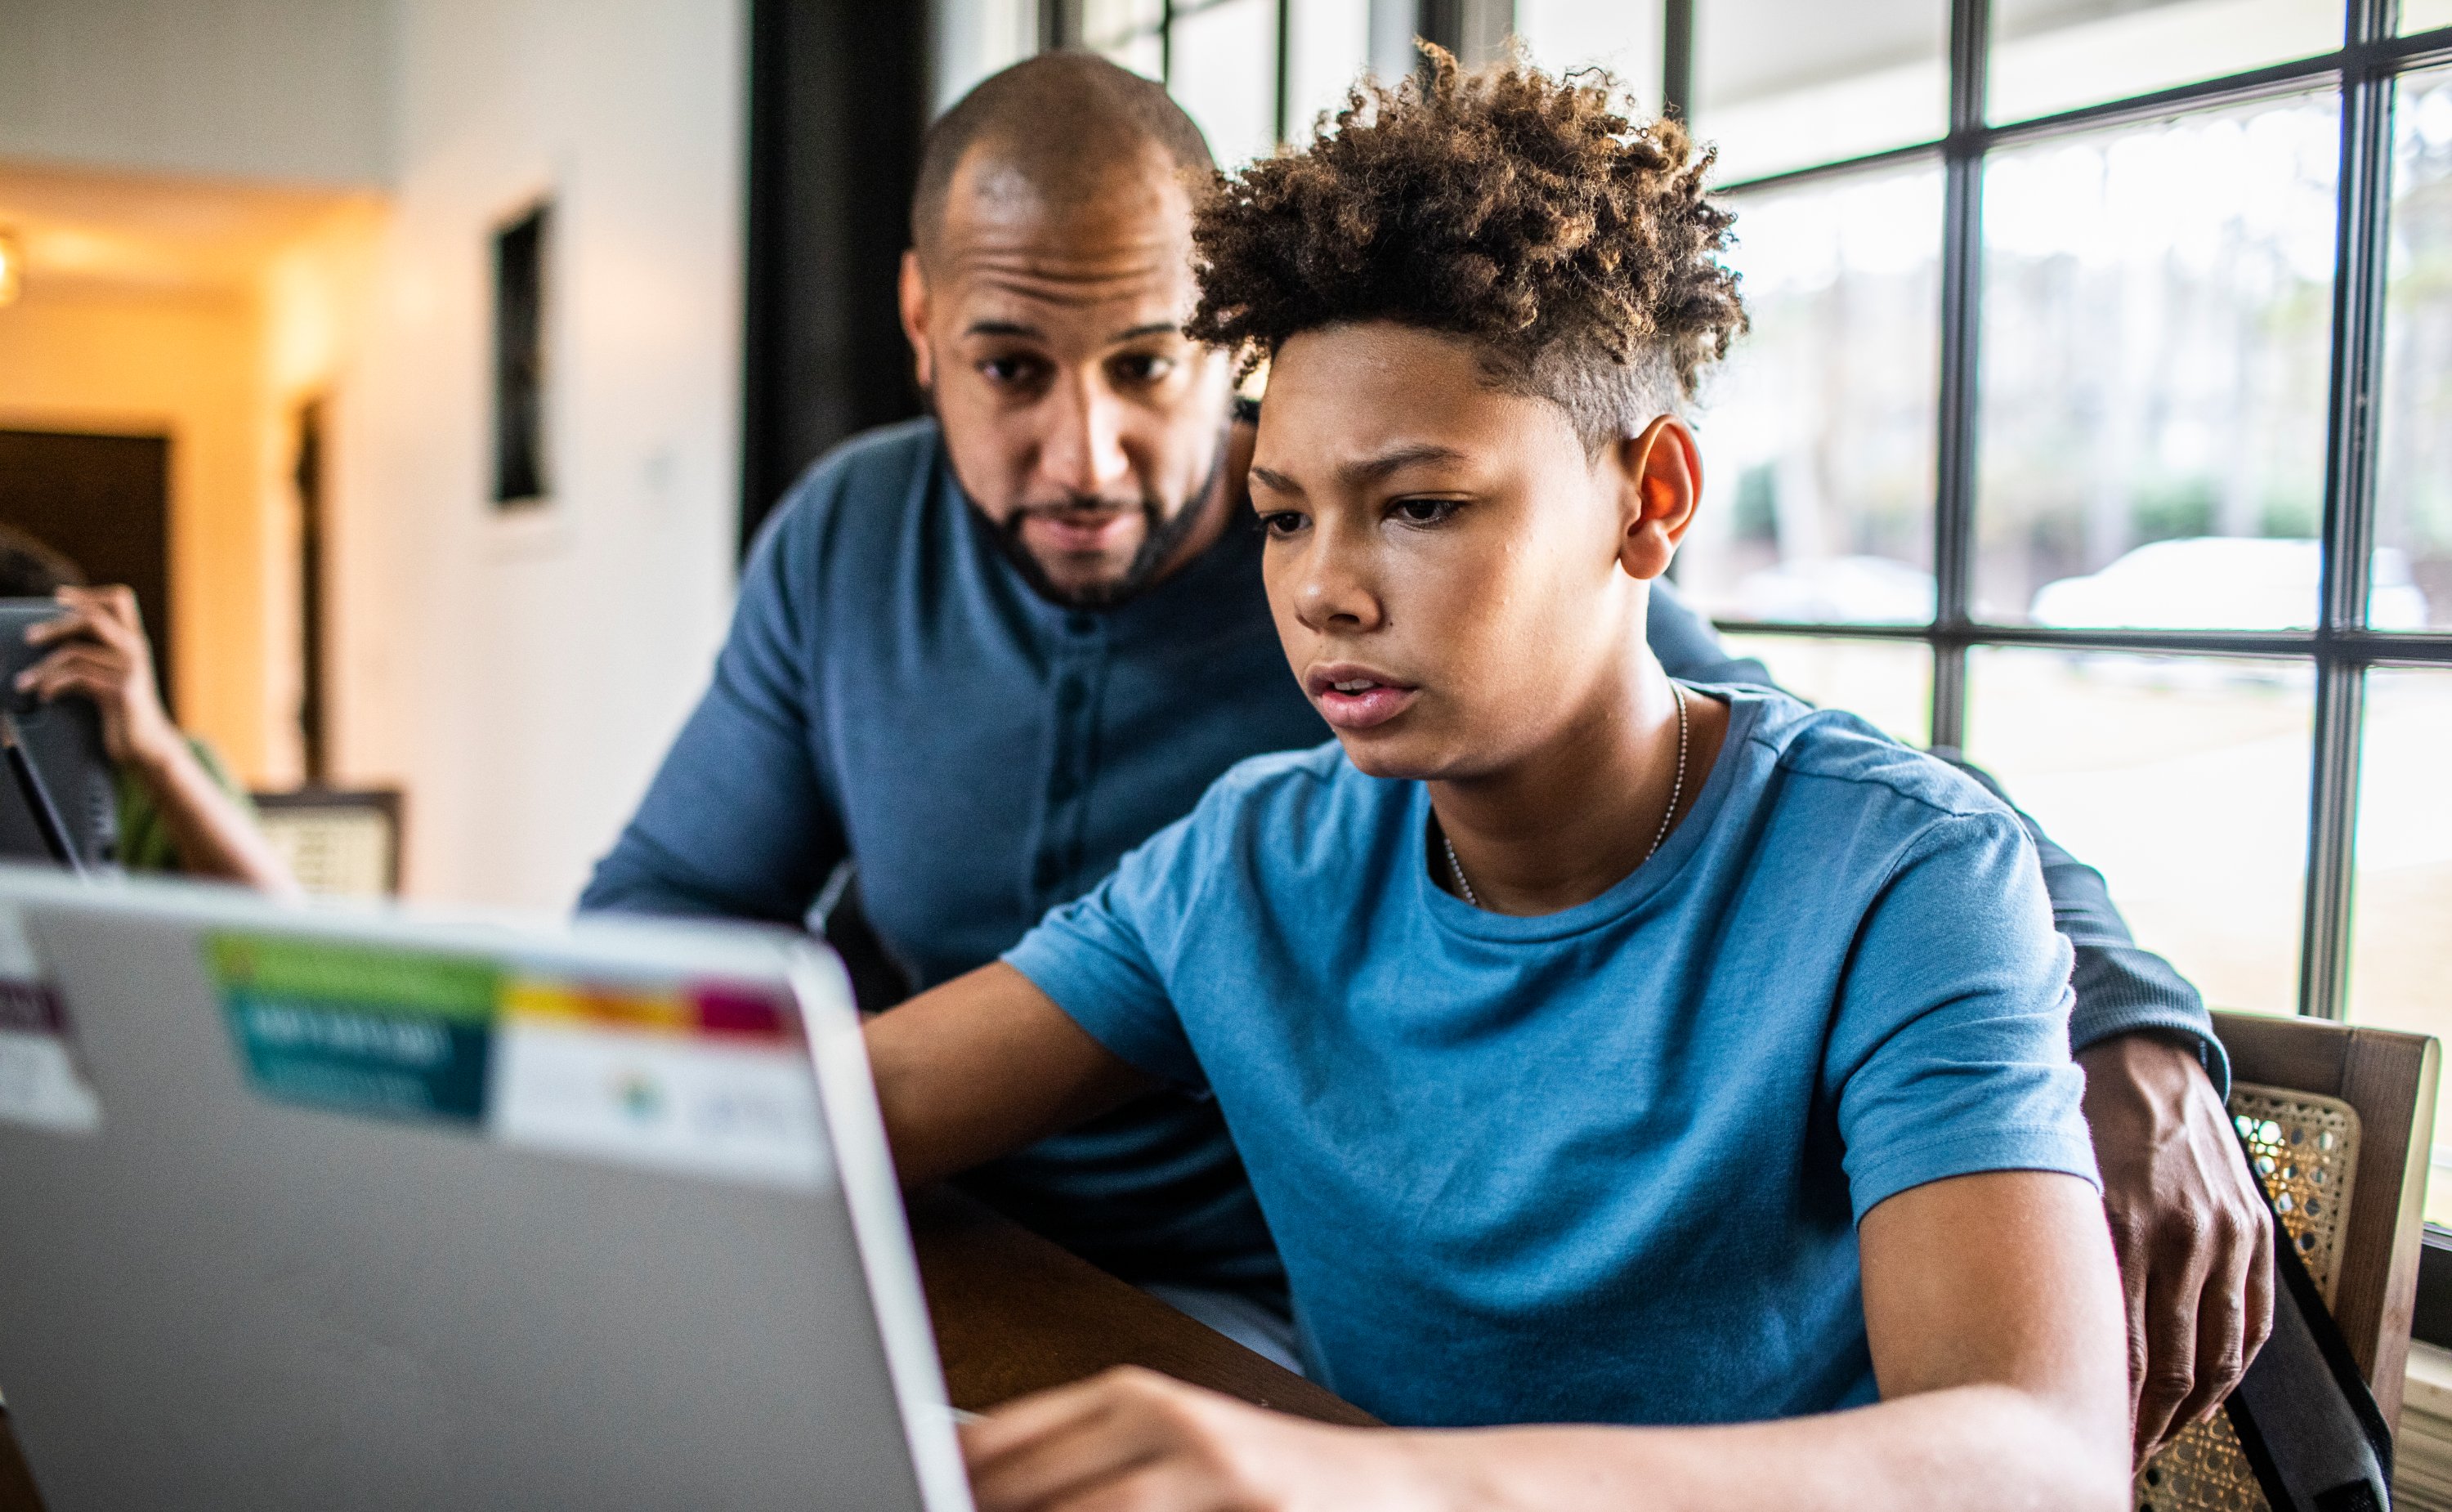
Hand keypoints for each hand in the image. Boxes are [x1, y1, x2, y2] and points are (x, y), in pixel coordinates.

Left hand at [16, 586, 178, 767]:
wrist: (149, 746)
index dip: (88, 594)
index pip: (119, 599)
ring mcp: (131, 669)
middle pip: (92, 617)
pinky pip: (78, 678)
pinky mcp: (121, 690)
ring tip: (24, 682)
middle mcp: (136, 650)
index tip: (58, 597)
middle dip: (55, 625)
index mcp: (135, 642)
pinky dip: (54, 685)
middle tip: (29, 637)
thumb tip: (56, 640)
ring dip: (42, 668)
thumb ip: (97, 655)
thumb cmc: (125, 712)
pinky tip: (45, 696)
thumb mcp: (113, 677)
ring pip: (75, 652)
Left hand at [964, 1367, 1433, 1511]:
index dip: (949, 1481)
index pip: (1001, 1445)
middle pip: (1033, 1496)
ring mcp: (1217, 1484)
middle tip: (925, 1508)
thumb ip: (1079, 1454)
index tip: (908, 1491)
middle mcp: (1174, 1429)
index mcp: (1141, 1395)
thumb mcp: (1174, 1444)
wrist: (1411, 1494)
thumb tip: (963, 1470)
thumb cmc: (1272, 1481)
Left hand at [2076, 1031, 2274, 1463]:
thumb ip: (2041, 1244)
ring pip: (2218, 1356)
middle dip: (2141, 1422)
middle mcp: (2182, 1234)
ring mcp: (2227, 1235)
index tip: (2076, 1431)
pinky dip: (2233, 1371)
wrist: (2145, 1056)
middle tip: (2112, 1449)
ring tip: (2154, 1437)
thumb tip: (2009, 1318)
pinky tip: (2202, 1396)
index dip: (2102, 1405)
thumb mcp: (2045, 1174)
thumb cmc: (2075, 1114)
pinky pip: (2254, 1323)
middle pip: (2169, 1365)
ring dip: (2186, 1411)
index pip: (2119, 1347)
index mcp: (2121, 1222)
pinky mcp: (2256, 1231)